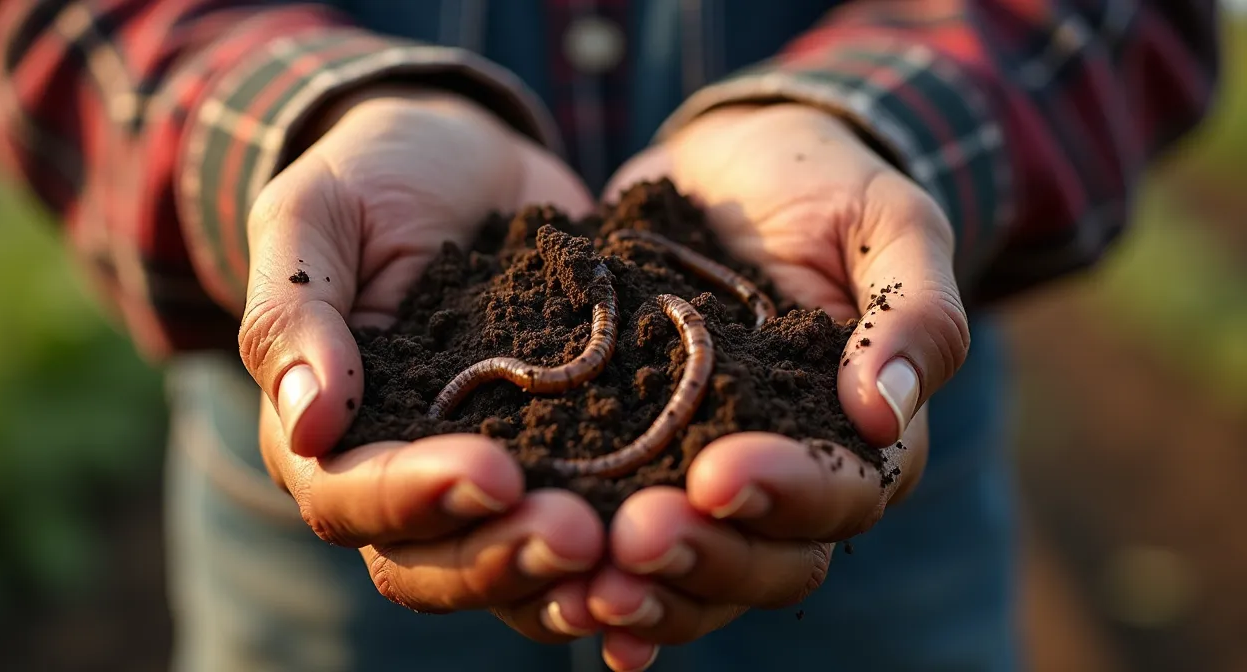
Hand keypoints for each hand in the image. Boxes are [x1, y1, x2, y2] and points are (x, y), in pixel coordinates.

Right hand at [242, 87, 605, 641]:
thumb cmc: (372, 178)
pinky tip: (680, 548)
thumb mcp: (315, 217)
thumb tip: (307, 424)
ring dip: (569, 577)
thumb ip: (293, 314)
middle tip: (580, 535)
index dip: (415, 499)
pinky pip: (588, 525)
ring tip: (633, 550)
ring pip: (512, 568)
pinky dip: (625, 551)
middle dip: (505, 555)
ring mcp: (490, 477)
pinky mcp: (566, 459)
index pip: (349, 498)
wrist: (469, 157)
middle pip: (434, 562)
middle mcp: (404, 479)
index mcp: (326, 436)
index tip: (492, 473)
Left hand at [589, 103, 969, 669]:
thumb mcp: (886, 221)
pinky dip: (596, 575)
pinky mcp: (632, 458)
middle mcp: (786, 475)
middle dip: (704, 556)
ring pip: (694, 571)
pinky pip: (621, 537)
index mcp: (862, 433)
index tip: (720, 473)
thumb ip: (911, 310)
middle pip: (766, 558)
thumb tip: (888, 412)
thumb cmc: (824, 185)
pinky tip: (557, 592)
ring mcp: (703, 475)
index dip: (786, 493)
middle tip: (634, 537)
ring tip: (584, 588)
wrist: (728, 165)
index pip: (843, 491)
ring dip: (646, 589)